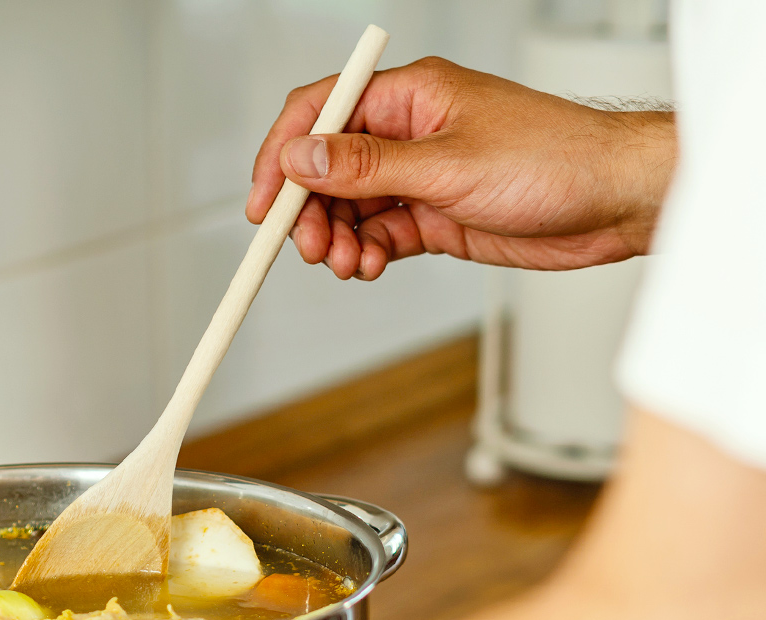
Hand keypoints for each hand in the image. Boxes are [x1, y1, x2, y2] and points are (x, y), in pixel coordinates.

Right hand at [247, 57, 676, 279]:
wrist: (613, 202)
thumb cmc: (555, 159)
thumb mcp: (449, 164)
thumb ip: (367, 167)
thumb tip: (302, 158)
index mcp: (409, 96)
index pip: (321, 113)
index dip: (282, 156)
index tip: (264, 202)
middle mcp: (408, 132)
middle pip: (327, 168)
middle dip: (309, 211)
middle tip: (310, 247)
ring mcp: (420, 175)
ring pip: (350, 207)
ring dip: (338, 239)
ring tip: (348, 263)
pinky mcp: (434, 214)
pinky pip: (379, 233)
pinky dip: (367, 253)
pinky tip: (372, 265)